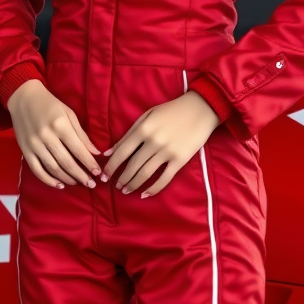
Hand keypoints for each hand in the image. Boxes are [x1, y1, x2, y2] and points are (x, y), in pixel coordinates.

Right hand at [6, 79, 102, 189]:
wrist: (23, 97)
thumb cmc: (50, 104)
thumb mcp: (69, 114)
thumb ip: (81, 134)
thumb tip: (95, 153)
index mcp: (60, 125)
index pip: (78, 150)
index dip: (89, 163)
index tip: (98, 173)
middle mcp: (47, 136)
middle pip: (67, 162)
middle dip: (81, 175)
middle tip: (91, 184)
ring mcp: (34, 145)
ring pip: (53, 168)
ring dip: (68, 179)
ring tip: (78, 183)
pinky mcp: (25, 150)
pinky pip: (37, 170)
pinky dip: (48, 180)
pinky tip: (59, 185)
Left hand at [103, 90, 220, 197]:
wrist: (199, 109)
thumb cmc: (170, 111)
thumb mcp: (146, 116)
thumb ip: (128, 134)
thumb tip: (109, 151)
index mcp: (143, 129)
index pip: (122, 152)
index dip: (111, 166)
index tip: (104, 175)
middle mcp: (153, 141)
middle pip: (132, 165)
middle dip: (121, 178)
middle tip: (115, 186)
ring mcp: (167, 152)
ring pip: (145, 174)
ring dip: (133, 184)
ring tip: (126, 190)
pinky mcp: (180, 160)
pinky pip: (164, 178)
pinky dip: (153, 189)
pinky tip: (144, 194)